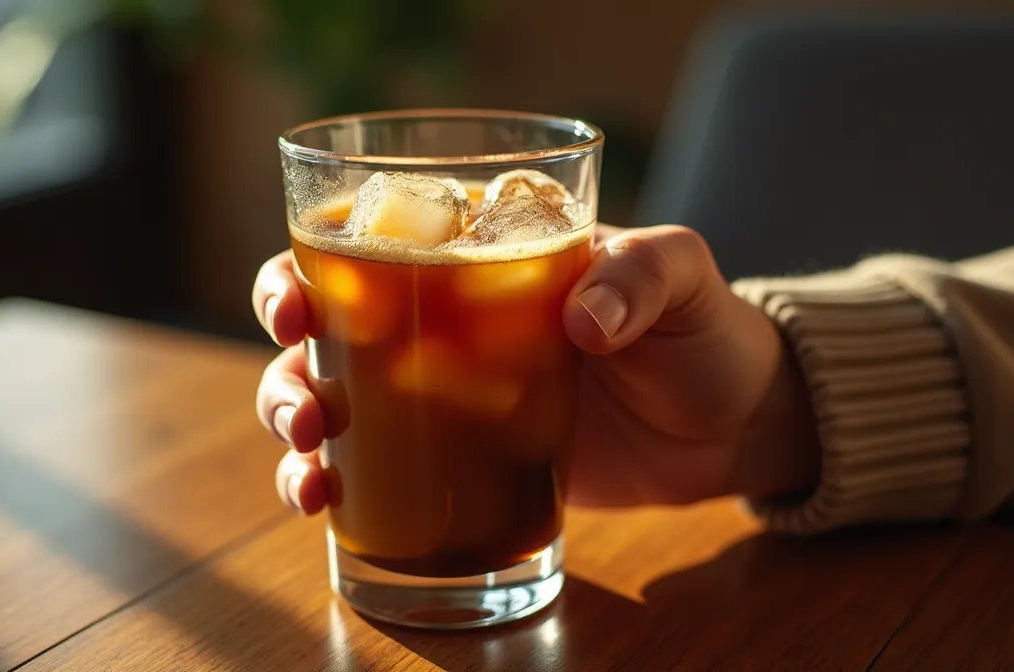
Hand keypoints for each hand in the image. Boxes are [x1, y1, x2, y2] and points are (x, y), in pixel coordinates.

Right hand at [253, 224, 820, 513]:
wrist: (729, 426)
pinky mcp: (458, 459)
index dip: (308, 264)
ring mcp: (442, 393)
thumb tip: (582, 321)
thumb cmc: (702, 331)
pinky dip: (332, 484)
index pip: (370, 239)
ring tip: (309, 468)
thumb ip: (640, 275)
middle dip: (284, 360)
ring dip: (293, 426)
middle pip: (323, 324)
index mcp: (477, 252)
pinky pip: (374, 468)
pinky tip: (323, 502)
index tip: (295, 304)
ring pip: (329, 396)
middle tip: (305, 407)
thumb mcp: (683, 277)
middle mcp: (440, 317)